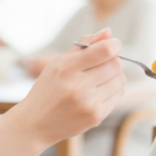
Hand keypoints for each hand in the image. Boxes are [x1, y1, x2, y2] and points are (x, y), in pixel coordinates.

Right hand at [13, 29, 125, 145]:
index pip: (105, 50)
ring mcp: (89, 103)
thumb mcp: (57, 63)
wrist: (35, 124)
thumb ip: (83, 45)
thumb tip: (108, 32)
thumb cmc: (48, 89)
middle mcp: (78, 86)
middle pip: (116, 64)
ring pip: (120, 80)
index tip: (112, 45)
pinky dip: (112, 90)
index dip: (114, 44)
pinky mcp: (96, 116)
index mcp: (66, 68)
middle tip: (102, 64)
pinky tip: (97, 93)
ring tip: (99, 79)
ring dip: (115, 76)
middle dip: (113, 60)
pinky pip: (118, 95)